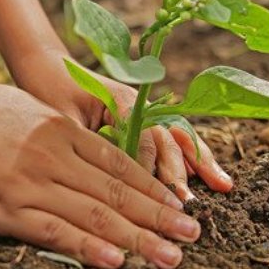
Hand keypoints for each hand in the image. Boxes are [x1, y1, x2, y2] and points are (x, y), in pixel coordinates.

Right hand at [0, 80, 201, 268]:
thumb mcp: (21, 108)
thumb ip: (55, 131)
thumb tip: (83, 148)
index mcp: (58, 128)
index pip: (118, 164)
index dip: (153, 188)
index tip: (179, 206)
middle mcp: (51, 154)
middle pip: (116, 192)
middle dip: (158, 216)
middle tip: (191, 235)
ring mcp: (27, 181)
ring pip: (93, 215)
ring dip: (138, 238)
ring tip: (169, 256)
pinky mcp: (1, 207)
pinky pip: (53, 231)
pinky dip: (87, 248)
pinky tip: (114, 260)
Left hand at [8, 48, 233, 201]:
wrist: (46, 66)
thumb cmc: (49, 90)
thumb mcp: (62, 118)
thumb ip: (86, 142)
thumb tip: (104, 177)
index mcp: (121, 100)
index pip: (143, 139)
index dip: (149, 170)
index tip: (153, 198)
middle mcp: (139, 104)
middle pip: (166, 139)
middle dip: (179, 172)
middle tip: (188, 203)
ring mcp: (143, 111)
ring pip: (177, 138)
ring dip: (199, 162)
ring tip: (223, 185)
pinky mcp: (141, 119)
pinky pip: (170, 138)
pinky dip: (190, 156)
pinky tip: (210, 175)